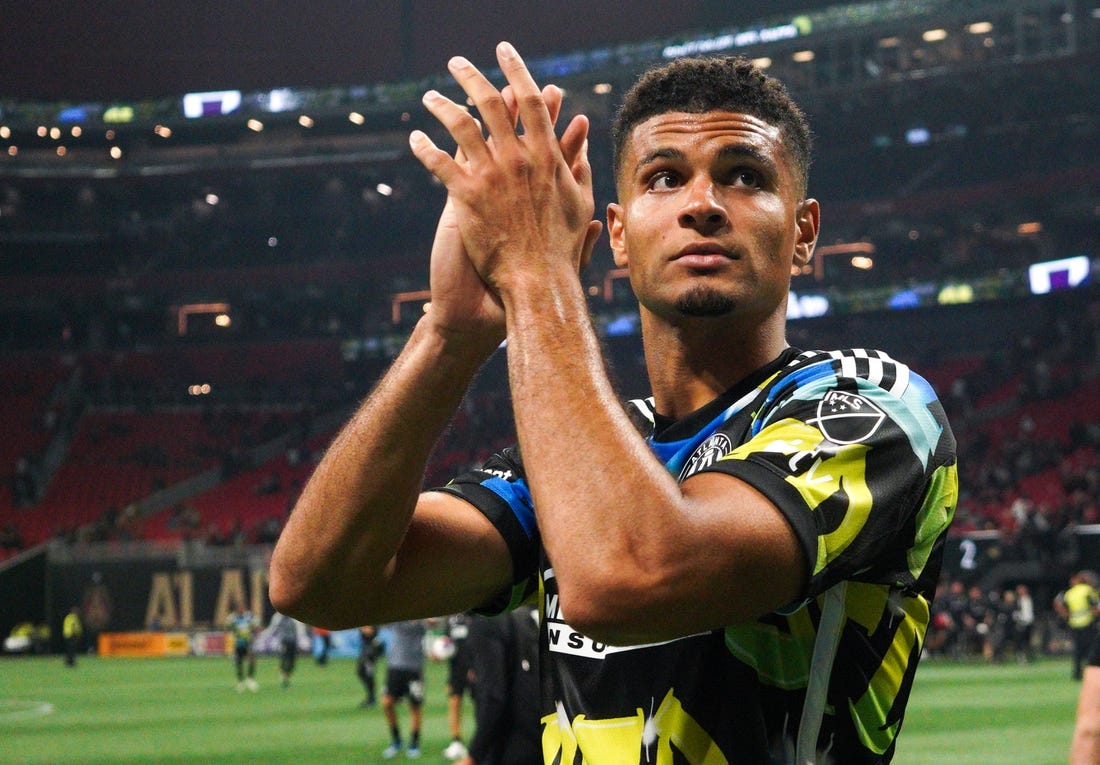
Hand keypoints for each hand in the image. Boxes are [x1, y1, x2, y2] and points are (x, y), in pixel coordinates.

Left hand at [410, 42, 600, 301]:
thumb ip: (579, 171)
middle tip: (457, 62)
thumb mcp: (580, 205)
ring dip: (441, 105)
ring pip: (459, 124)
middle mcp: (518, 158)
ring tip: (428, 97)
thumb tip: (582, 147)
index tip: (503, 51)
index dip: (516, 71)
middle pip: (490, 102)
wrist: (535, 282)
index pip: (530, 101)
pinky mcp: (466, 196)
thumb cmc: (560, 250)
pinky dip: (424, 148)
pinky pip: (438, 162)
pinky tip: (414, 139)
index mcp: (546, 156)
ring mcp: (491, 175)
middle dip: (471, 76)